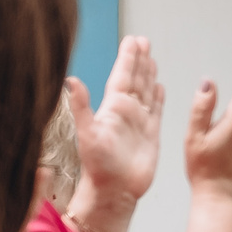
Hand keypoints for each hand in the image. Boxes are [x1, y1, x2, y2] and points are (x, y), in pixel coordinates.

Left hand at [66, 36, 166, 225]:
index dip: (128, 58)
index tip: (132, 40)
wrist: (114, 192)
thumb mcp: (87, 134)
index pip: (122, 76)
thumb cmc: (98, 167)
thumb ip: (81, 107)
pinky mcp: (150, 135)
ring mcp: (138, 122)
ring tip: (152, 57)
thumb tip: (70, 80)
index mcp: (113, 107)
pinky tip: (160, 87)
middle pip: (135, 78)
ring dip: (149, 74)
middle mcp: (126, 111)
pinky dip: (158, 97)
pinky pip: (156, 110)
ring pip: (146, 91)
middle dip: (139, 60)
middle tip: (143, 40)